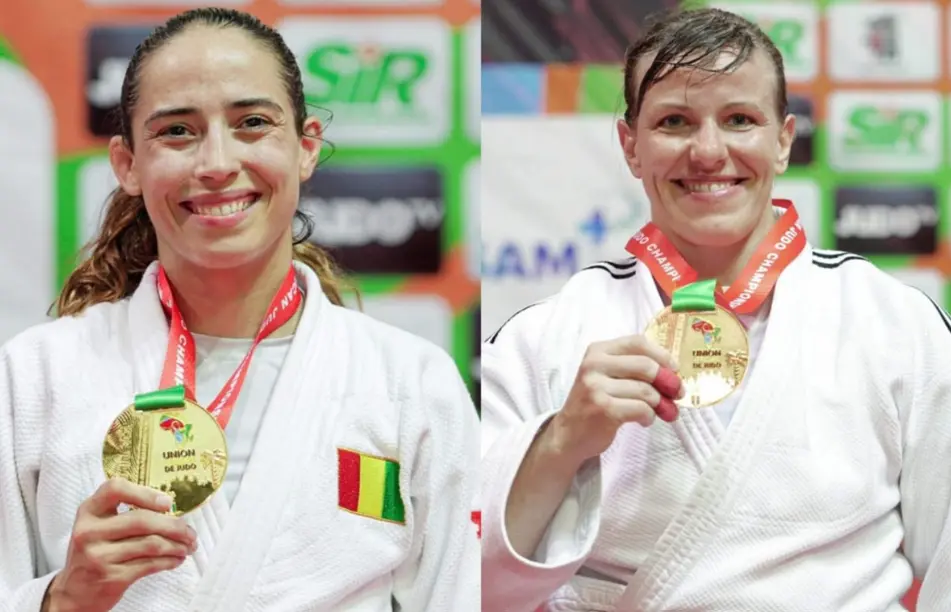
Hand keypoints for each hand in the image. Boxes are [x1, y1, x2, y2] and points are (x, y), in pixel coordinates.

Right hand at [43, 478, 196, 611]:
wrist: (74, 593)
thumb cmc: (94, 552)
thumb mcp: (98, 527)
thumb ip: (124, 513)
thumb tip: (171, 510)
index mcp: (88, 511)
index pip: (115, 489)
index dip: (145, 493)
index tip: (168, 503)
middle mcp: (90, 531)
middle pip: (142, 520)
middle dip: (174, 526)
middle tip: (190, 532)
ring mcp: (99, 556)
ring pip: (151, 544)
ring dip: (177, 545)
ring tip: (188, 546)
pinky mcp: (111, 577)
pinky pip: (150, 564)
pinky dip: (169, 561)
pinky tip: (176, 559)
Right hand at [547, 334, 683, 465]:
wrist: (569, 433)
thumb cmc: (596, 401)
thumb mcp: (607, 375)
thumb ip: (633, 367)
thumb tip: (674, 372)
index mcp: (597, 351)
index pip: (637, 342)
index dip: (662, 355)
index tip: (674, 369)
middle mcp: (594, 364)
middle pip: (646, 366)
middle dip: (667, 381)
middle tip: (676, 394)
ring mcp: (596, 387)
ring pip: (646, 391)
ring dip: (659, 404)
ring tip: (657, 411)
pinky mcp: (602, 409)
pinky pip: (641, 409)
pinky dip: (649, 417)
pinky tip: (643, 420)